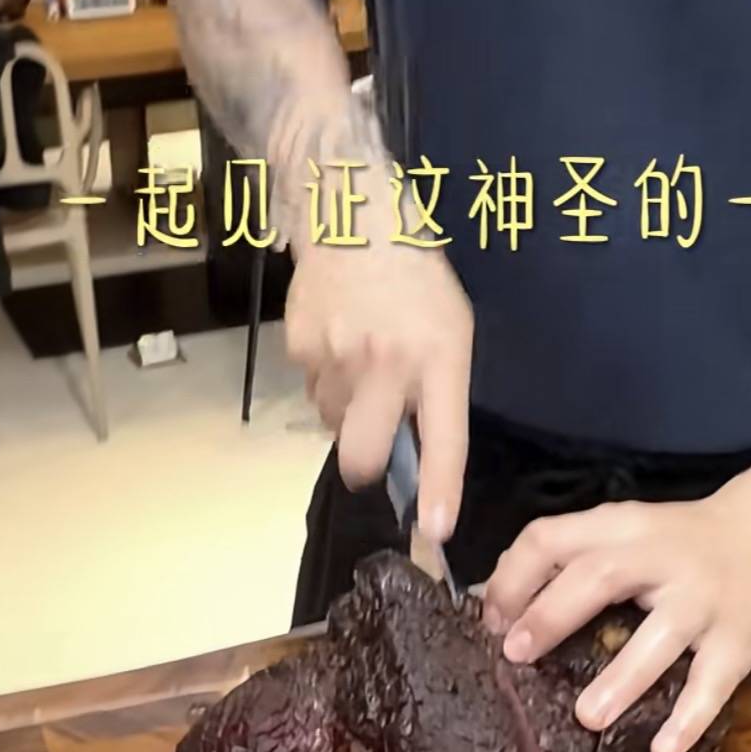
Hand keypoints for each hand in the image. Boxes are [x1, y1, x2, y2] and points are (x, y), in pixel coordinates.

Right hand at [284, 223, 473, 540]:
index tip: (434, 531)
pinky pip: (311, 390)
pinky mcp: (300, 347)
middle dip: (366, 466)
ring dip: (347, 410)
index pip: (444, 438)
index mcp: (438, 357)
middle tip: (373, 444)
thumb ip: (438, 392)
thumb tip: (412, 454)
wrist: (354, 220)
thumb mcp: (451, 332)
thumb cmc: (417, 280)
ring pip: (333, 422)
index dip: (438, 490)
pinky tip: (338, 339)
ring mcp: (337, 355)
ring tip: (361, 362)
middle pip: (362, 455)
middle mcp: (387, 362)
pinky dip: (326, 379)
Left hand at [482, 488, 750, 751]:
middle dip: (552, 615)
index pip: (552, 537)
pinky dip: (688, 719)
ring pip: (660, 636)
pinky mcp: (739, 640)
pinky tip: (661, 749)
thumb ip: (571, 560)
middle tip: (516, 655)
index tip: (491, 621)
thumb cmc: (677, 545)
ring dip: (621, 678)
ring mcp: (703, 599)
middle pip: (600, 576)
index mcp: (620, 528)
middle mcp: (661, 557)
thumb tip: (495, 609)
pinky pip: (713, 684)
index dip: (514, 577)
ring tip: (587, 717)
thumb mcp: (626, 533)